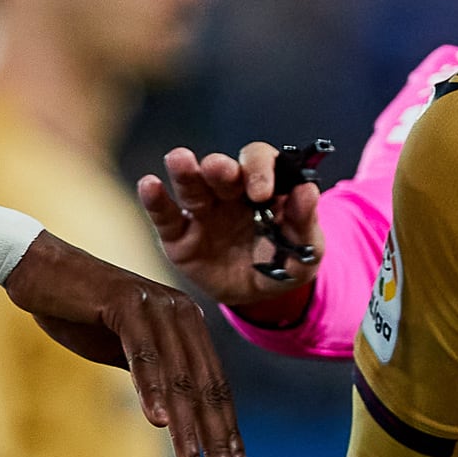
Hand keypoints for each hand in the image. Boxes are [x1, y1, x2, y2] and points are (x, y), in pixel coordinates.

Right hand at [2, 232, 246, 456]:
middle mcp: (182, 314)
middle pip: (206, 388)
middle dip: (217, 441)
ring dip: (187, 429)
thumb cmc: (79, 312)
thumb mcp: (125, 350)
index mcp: (188, 326)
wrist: (37, 268)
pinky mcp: (127, 302)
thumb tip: (175, 414)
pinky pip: (143, 353)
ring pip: (178, 378)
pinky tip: (158, 423)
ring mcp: (157, 306)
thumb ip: (155, 374)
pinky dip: (151, 389)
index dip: (226, 431)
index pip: (215, 387)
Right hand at [139, 145, 322, 322]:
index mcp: (264, 187)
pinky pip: (165, 215)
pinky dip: (155, 200)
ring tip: (179, 159)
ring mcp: (202, 211)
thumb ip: (306, 222)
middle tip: (219, 169)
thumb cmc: (285, 263)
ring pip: (191, 185)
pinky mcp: (178, 235)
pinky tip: (149, 185)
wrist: (260, 297)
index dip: (260, 170)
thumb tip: (308, 191)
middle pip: (222, 170)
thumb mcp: (306, 249)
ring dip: (185, 172)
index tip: (262, 192)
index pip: (259, 162)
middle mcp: (230, 192)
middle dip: (220, 168)